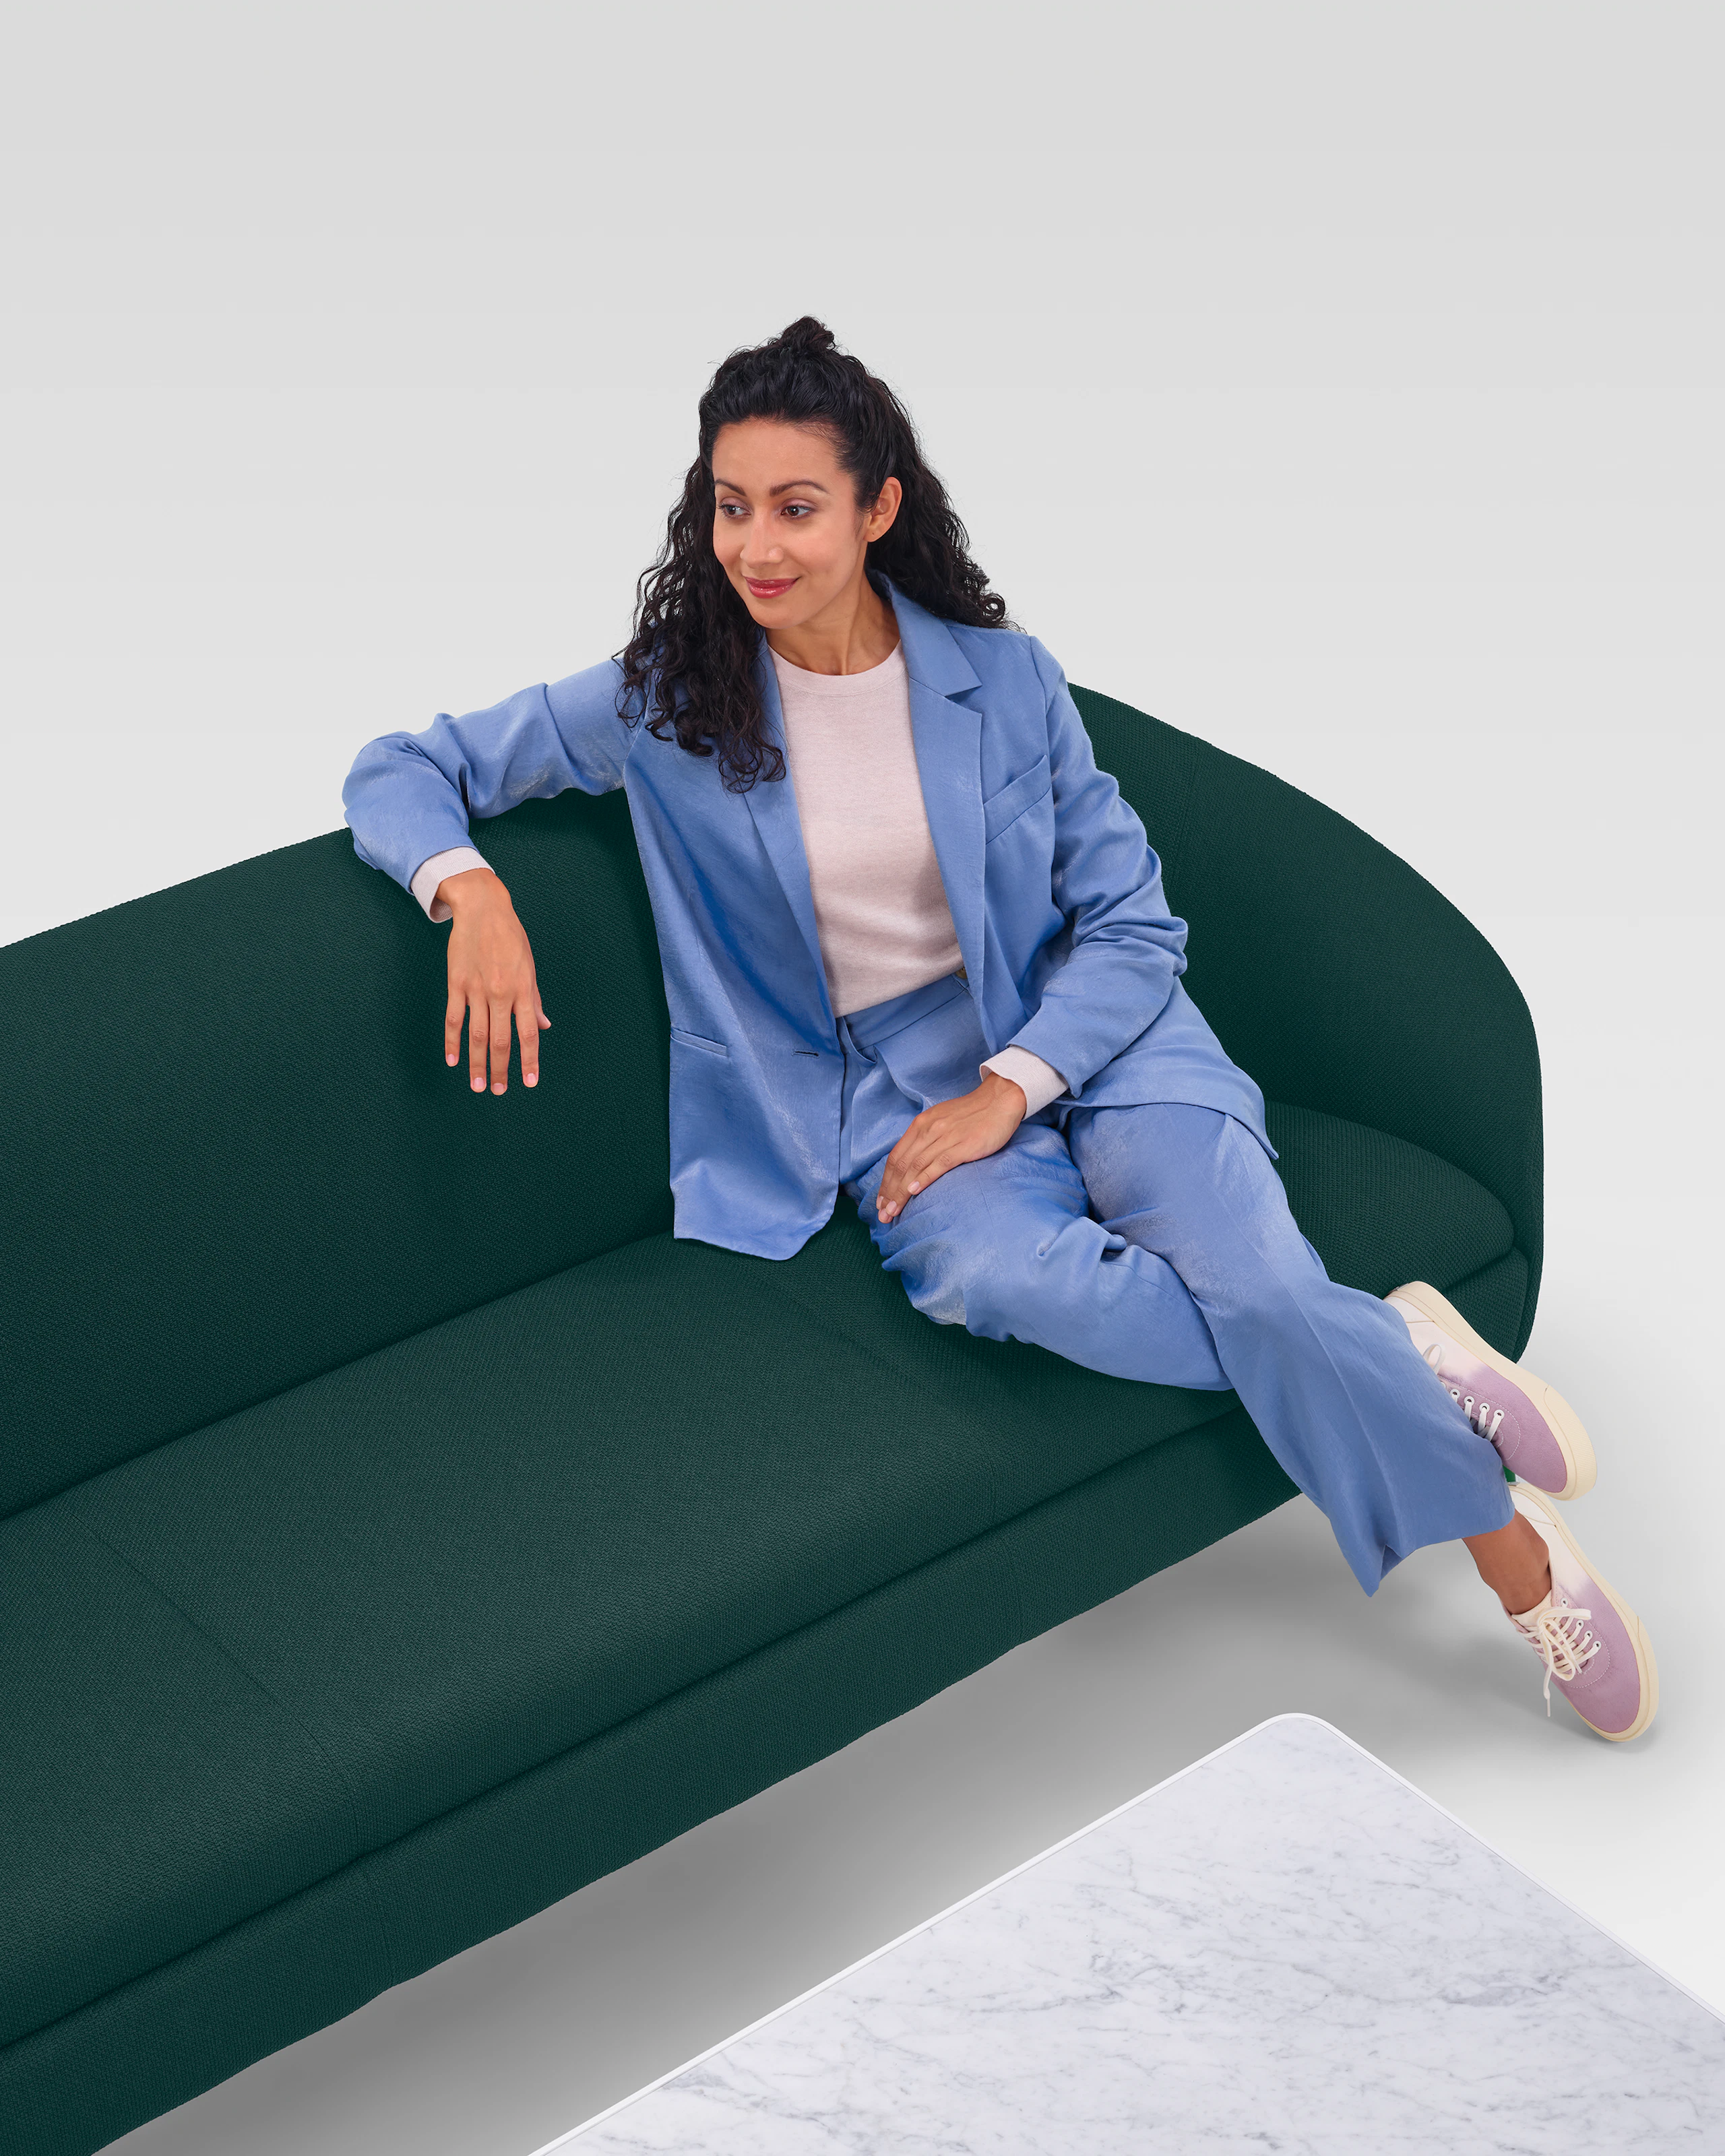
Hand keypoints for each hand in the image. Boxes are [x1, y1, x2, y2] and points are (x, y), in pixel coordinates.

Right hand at [438, 866, 549, 1093]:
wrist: (482, 908)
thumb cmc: (511, 938)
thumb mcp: (529, 966)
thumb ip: (534, 999)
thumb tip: (543, 1027)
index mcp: (523, 989)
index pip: (528, 1033)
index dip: (530, 1060)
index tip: (529, 1082)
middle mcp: (501, 993)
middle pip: (501, 1040)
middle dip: (501, 1069)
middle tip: (498, 1091)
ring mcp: (476, 989)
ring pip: (476, 1035)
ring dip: (477, 1063)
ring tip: (478, 1085)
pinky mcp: (456, 983)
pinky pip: (453, 1018)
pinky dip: (452, 1041)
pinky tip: (452, 1060)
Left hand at [875, 1070, 1026, 1224]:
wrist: (1000, 1100)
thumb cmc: (972, 1114)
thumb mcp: (940, 1120)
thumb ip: (925, 1139)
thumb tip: (911, 1163)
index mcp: (921, 1124)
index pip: (895, 1157)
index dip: (885, 1181)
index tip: (881, 1201)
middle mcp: (928, 1129)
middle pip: (901, 1165)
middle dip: (889, 1192)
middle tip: (883, 1214)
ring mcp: (945, 1137)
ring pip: (915, 1167)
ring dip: (901, 1192)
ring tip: (893, 1211)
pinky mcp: (963, 1145)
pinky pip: (939, 1164)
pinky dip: (923, 1178)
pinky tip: (913, 1192)